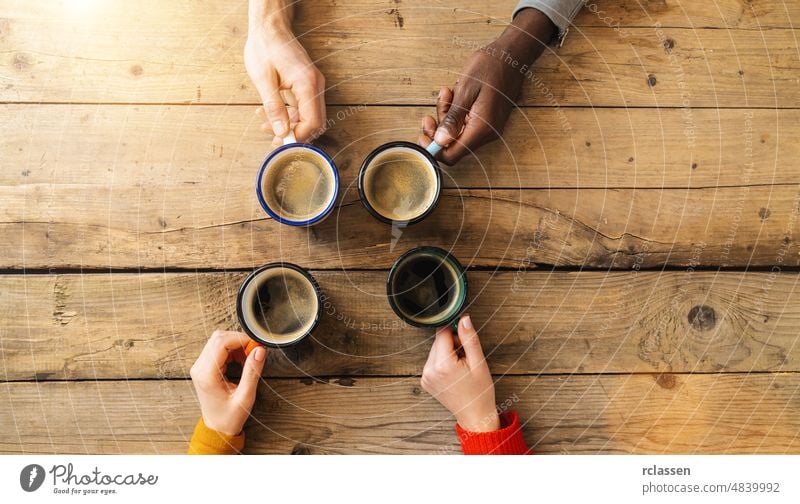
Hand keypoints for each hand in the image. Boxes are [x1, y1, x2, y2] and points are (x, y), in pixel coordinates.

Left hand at [189, 330, 266, 435]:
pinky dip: (232, 350)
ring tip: (247, 359)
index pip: (221, 343)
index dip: (241, 339)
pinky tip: (241, 361)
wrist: (217, 428)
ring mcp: (200, 366)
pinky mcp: (204, 367)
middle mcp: (199, 368)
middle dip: (239, 341)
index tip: (256, 346)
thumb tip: (259, 351)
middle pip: (218, 338)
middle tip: (253, 352)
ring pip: (218, 341)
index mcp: (207, 375)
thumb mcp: (245, 397)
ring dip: (236, 345)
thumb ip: (252, 372)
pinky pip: (218, 348)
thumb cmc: (229, 417)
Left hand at [244, 15, 325, 145]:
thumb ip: (273, 107)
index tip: (281, 141)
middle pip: (314, 122)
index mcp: (307, 84)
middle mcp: (315, 85)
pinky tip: (270, 112)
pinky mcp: (307, 85)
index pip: (313, 122)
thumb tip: (281, 131)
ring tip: (265, 123)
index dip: (299, 136)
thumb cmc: (265, 47)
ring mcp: (313, 85)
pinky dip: (289, 114)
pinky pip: (303, 107)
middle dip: (294, 133)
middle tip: (272, 137)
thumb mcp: (263, 79)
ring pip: (308, 116)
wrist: (269, 27)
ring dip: (289, 124)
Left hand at [418, 8, 554, 164]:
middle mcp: (487, 133)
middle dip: (438, 129)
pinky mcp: (487, 120)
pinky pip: (466, 124)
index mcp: (481, 128)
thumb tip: (440, 141)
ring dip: (446, 116)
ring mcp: (488, 128)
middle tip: (430, 112)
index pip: (453, 155)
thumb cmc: (490, 67)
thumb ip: (453, 118)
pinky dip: (456, 112)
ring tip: (446, 93)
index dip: (434, 149)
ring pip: (458, 133)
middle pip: (454, 145)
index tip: (423, 135)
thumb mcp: (465, 90)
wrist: (512, 55)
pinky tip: (455, 95)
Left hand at [420, 314, 499, 432]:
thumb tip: (463, 318)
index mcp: (442, 365)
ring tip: (461, 367)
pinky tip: (453, 373)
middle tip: (466, 358)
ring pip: (435, 350)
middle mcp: (429, 371)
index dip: (455, 332)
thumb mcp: (479, 362)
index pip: (442, 332)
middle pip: (438, 341)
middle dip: (452, 344)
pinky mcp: (425, 381)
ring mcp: (425, 377)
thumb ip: (469, 338)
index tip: (465, 338)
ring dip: (447, 353)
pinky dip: (442, 362)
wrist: (475, 415)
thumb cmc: (479, 392)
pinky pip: (432, 362)